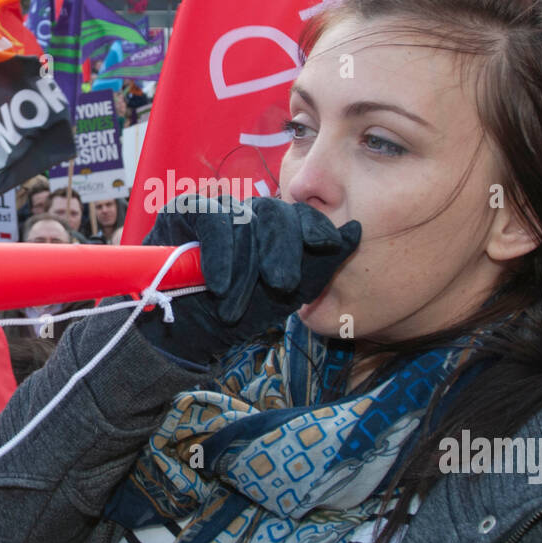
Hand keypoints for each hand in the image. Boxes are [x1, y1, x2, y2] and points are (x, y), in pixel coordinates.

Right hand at [139, 195, 360, 363]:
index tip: (327, 243)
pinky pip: (210, 220)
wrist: (185, 333)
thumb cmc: (238, 314)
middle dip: (282, 250)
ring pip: (243, 221)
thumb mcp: (287, 298)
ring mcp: (218, 209)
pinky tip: (217, 285)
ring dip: (242, 269)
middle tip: (282, 283)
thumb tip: (356, 232)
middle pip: (275, 214)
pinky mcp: (185, 210)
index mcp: (276, 231)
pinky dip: (217, 254)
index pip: (299, 215)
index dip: (314, 224)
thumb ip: (322, 267)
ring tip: (234, 307)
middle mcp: (249, 214)